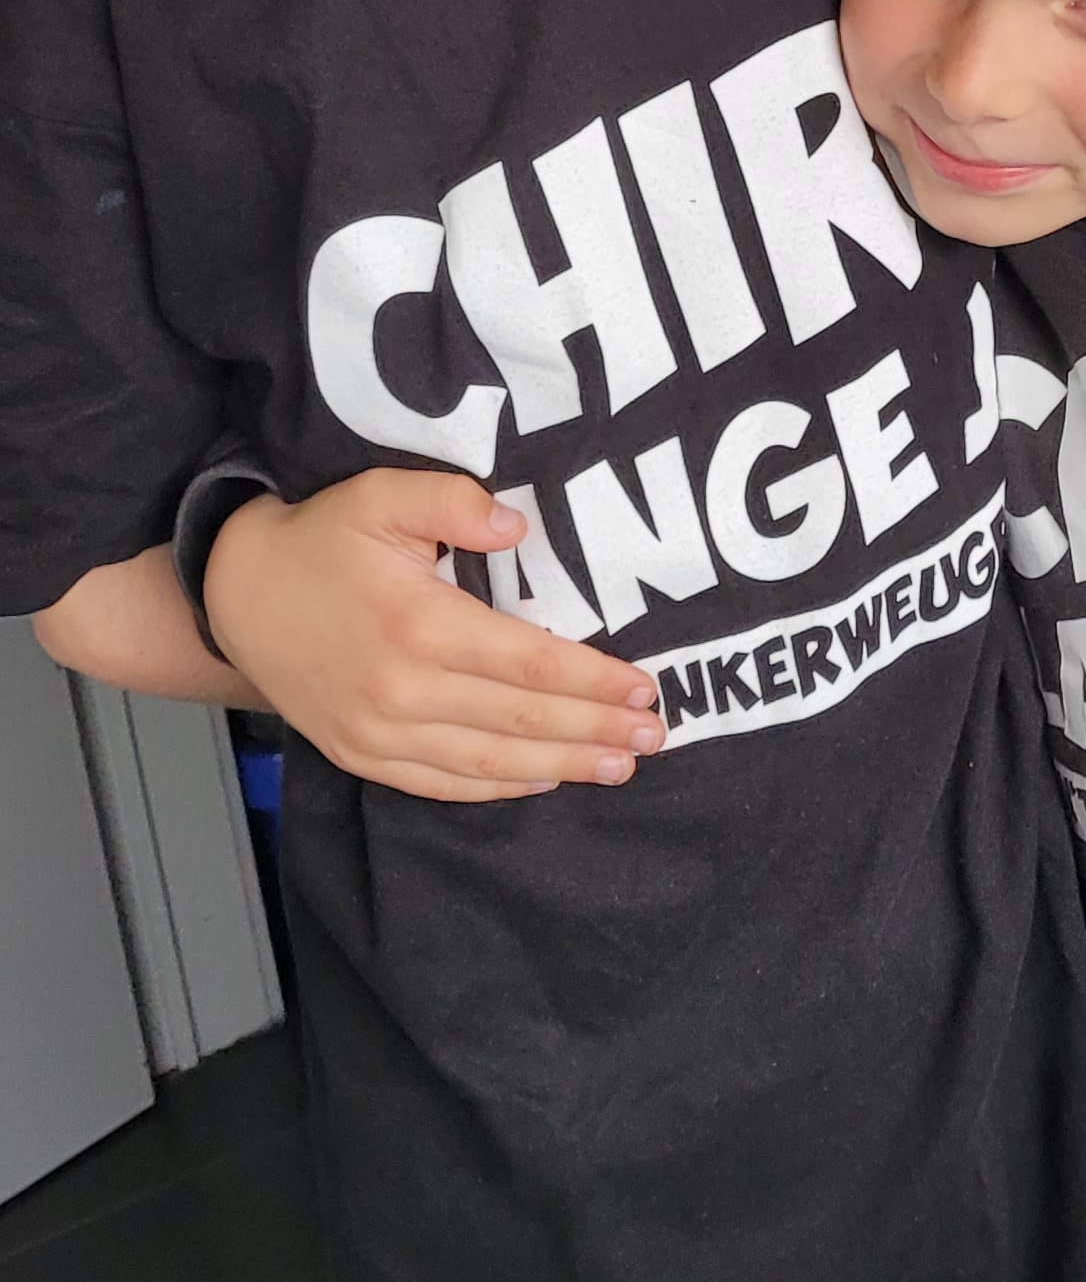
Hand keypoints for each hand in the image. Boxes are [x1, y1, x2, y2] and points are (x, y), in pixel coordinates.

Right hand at [205, 473, 667, 800]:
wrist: (236, 593)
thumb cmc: (319, 539)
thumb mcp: (378, 495)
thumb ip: (450, 502)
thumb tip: (515, 526)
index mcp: (417, 625)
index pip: (528, 663)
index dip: (592, 680)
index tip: (644, 689)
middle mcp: (401, 691)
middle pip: (520, 719)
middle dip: (594, 731)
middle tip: (653, 737)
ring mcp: (378, 732)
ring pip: (488, 760)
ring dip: (560, 766)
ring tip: (618, 766)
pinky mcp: (360, 753)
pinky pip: (441, 783)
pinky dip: (497, 786)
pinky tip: (541, 780)